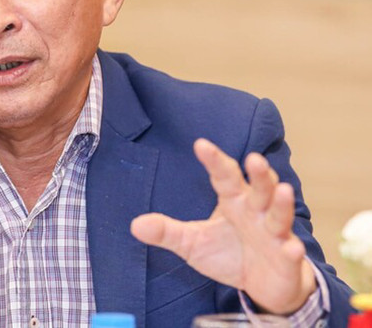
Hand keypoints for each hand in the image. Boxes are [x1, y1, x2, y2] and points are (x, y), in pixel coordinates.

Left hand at [130, 138, 316, 314]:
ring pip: (279, 214)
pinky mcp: (286, 258)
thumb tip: (134, 225)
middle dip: (259, 174)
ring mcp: (275, 233)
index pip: (224, 176)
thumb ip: (167, 231)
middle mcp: (256, 211)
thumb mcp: (192, 242)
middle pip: (259, 188)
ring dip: (281, 203)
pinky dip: (292, 250)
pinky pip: (291, 252)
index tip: (200, 144)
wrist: (264, 283)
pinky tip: (292, 248)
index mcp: (233, 200)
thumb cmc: (228, 253)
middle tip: (254, 158)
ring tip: (282, 189)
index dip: (214, 160)